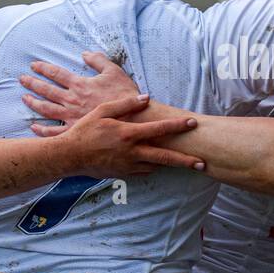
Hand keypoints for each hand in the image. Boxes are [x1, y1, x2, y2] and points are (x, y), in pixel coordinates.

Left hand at [20, 52, 140, 132]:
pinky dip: (42, 130)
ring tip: (25, 98)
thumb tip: (85, 53)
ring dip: (34, 103)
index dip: (44, 68)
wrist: (133, 119)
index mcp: (80, 85)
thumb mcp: (114, 71)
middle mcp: (72, 100)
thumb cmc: (124, 95)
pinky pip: (54, 132)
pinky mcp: (75, 131)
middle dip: (33, 83)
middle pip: (47, 90)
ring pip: (46, 109)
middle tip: (22, 80)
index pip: (57, 74)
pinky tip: (34, 127)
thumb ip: (98, 60)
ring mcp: (72, 117)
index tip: (34, 65)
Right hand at [54, 94, 204, 177]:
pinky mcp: (123, 175)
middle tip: (203, 163)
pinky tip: (159, 164)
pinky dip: (153, 168)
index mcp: (128, 134)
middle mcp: (132, 152)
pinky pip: (143, 172)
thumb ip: (126, 104)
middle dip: (186, 160)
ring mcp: (128, 166)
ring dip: (171, 164)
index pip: (160, 129)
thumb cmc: (85, 131)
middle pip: (165, 157)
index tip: (194, 123)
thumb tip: (146, 97)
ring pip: (156, 166)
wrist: (69, 156)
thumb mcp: (103, 111)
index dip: (178, 125)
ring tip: (187, 163)